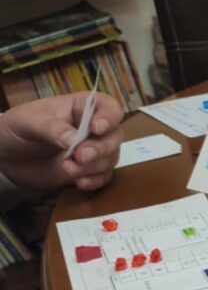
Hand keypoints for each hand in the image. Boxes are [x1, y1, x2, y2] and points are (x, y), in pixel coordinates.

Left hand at [0, 92, 124, 192]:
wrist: (6, 156)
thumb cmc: (16, 129)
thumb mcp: (27, 122)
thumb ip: (51, 128)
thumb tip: (74, 140)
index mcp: (81, 108)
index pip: (109, 107)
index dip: (109, 117)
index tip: (96, 128)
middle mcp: (93, 129)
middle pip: (114, 136)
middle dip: (100, 149)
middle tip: (80, 156)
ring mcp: (93, 151)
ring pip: (110, 159)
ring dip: (93, 167)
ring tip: (68, 169)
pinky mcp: (89, 171)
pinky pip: (103, 177)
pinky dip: (94, 181)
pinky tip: (79, 182)